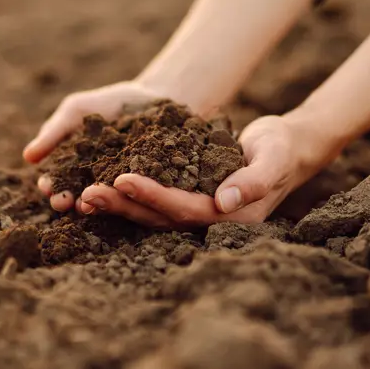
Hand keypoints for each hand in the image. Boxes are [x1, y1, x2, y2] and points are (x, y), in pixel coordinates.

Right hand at [23, 81, 169, 211]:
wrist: (150, 96)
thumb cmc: (106, 103)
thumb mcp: (76, 111)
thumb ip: (53, 133)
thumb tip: (27, 157)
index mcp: (72, 166)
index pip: (56, 180)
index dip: (50, 185)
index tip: (47, 187)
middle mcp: (91, 180)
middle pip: (74, 195)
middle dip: (66, 200)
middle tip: (63, 202)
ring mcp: (115, 184)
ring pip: (100, 198)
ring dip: (90, 204)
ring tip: (86, 206)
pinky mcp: (139, 184)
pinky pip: (129, 191)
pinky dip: (122, 195)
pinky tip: (117, 196)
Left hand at [74, 114, 334, 228]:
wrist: (284, 148)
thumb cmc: (280, 148)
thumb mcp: (274, 157)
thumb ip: (253, 180)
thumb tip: (223, 201)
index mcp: (230, 216)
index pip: (184, 209)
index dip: (153, 196)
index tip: (123, 179)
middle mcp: (209, 221)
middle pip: (159, 217)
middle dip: (123, 205)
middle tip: (88, 193)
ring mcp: (196, 214)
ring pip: (150, 215)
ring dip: (118, 206)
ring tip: (84, 194)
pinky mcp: (185, 201)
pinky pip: (151, 203)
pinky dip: (126, 197)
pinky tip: (98, 187)